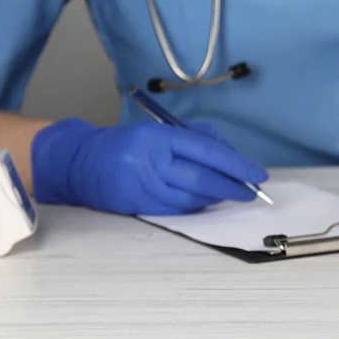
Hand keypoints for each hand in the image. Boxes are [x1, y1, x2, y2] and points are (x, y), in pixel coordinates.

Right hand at [31, 118, 268, 214]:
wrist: (81, 163)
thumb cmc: (129, 142)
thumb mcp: (162, 127)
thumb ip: (198, 137)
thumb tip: (232, 155)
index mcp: (158, 137)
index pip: (206, 151)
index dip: (235, 164)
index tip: (256, 173)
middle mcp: (150, 162)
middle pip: (201, 178)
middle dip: (231, 187)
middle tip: (250, 191)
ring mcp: (142, 186)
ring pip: (190, 199)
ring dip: (216, 198)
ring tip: (231, 194)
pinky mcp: (137, 206)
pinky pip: (176, 210)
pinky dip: (196, 207)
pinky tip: (207, 202)